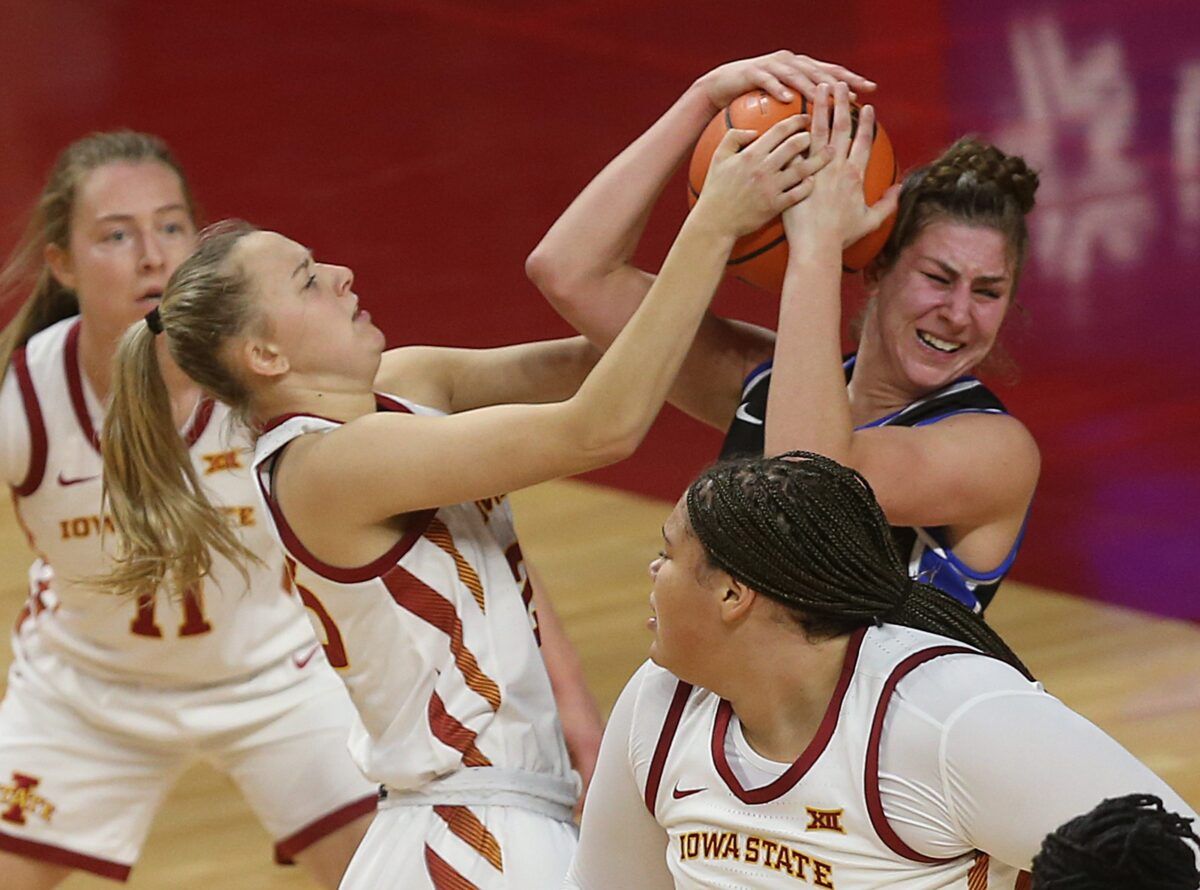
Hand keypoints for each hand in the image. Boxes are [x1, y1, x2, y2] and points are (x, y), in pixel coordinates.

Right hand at [693, 114, 832, 237]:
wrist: (715, 222)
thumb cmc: (716, 190)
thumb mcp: (718, 158)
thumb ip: (734, 137)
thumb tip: (754, 130)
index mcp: (751, 155)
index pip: (779, 131)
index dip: (796, 121)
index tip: (806, 117)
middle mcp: (763, 169)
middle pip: (795, 146)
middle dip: (811, 136)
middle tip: (821, 133)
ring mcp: (771, 188)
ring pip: (802, 169)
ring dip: (819, 159)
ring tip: (831, 152)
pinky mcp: (775, 206)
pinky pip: (799, 193)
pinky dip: (809, 185)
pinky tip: (815, 180)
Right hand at [694, 50, 876, 112]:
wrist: (719, 87)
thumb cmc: (753, 99)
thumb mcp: (781, 100)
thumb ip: (802, 105)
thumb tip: (828, 121)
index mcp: (800, 69)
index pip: (830, 72)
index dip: (851, 79)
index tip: (871, 88)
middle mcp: (789, 62)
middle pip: (818, 70)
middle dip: (837, 80)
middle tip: (855, 91)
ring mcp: (771, 65)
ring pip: (795, 74)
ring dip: (810, 85)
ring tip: (824, 96)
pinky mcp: (752, 72)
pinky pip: (766, 80)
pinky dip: (777, 87)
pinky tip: (787, 98)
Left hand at [782, 83, 900, 248]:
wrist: (816, 247)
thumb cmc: (842, 236)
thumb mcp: (870, 221)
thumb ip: (887, 203)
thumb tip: (900, 189)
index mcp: (855, 175)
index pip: (863, 141)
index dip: (866, 122)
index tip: (867, 106)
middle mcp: (836, 167)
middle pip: (840, 128)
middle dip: (841, 103)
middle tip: (838, 84)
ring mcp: (815, 169)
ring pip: (818, 131)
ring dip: (819, 107)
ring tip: (817, 89)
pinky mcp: (796, 176)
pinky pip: (794, 149)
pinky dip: (793, 132)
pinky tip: (790, 116)